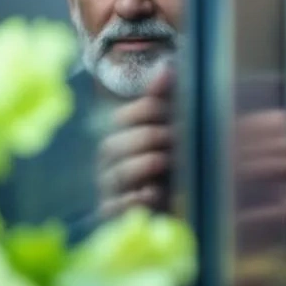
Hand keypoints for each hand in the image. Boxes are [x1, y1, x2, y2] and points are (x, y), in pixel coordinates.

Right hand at [96, 67, 172, 218]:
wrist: (169, 213)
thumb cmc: (170, 169)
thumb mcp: (171, 137)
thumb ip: (167, 104)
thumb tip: (168, 69)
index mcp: (121, 138)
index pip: (124, 117)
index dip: (147, 111)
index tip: (171, 110)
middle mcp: (110, 163)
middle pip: (114, 144)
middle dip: (147, 137)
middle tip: (175, 136)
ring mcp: (110, 190)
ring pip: (117, 173)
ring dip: (144, 164)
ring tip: (166, 160)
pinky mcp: (115, 216)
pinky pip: (116, 207)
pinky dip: (135, 200)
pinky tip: (153, 193)